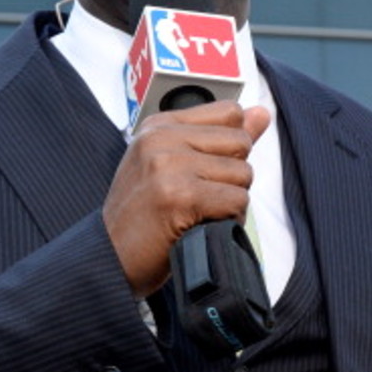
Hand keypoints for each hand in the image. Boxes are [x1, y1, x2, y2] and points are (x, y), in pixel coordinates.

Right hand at [103, 101, 269, 297]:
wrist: (109, 259)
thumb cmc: (143, 216)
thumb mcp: (173, 165)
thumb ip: (220, 137)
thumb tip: (262, 114)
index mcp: (158, 126)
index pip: (230, 113)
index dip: (231, 146)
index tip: (206, 170)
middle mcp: (161, 139)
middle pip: (240, 142)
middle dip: (232, 176)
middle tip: (199, 198)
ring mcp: (169, 166)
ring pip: (242, 173)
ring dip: (230, 202)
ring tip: (197, 214)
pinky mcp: (180, 196)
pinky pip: (237, 201)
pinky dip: (229, 220)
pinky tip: (201, 227)